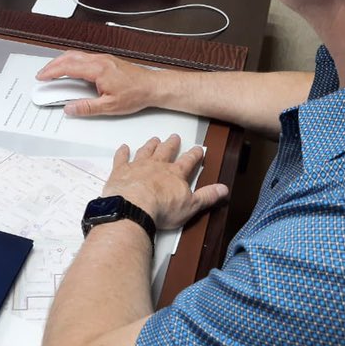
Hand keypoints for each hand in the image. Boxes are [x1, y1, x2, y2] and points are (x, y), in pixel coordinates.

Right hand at [36, 51, 154, 116]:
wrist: (152, 86)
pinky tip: (71, 69)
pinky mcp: (107, 61)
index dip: (52, 72)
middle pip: (69, 57)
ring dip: (62, 62)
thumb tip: (70, 108)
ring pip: (77, 55)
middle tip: (43, 74)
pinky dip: (72, 61)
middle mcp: (100, 61)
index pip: (68, 67)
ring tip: (53, 71)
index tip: (42, 77)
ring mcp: (103, 59)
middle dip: (53, 65)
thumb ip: (87, 107)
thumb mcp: (110, 106)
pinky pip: (84, 57)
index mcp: (98, 70)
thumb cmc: (136, 94)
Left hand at [103, 135, 227, 229]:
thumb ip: (207, 196)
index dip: (194, 155)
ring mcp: (138, 166)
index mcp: (175, 174)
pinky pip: (122, 158)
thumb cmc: (162, 208)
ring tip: (154, 140)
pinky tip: (123, 147)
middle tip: (174, 137)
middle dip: (171, 144)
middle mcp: (157, 165)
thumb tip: (224, 189)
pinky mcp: (121, 171)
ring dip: (151, 145)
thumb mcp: (191, 206)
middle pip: (166, 151)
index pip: (188, 161)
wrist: (134, 207)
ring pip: (146, 151)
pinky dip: (123, 152)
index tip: (198, 149)